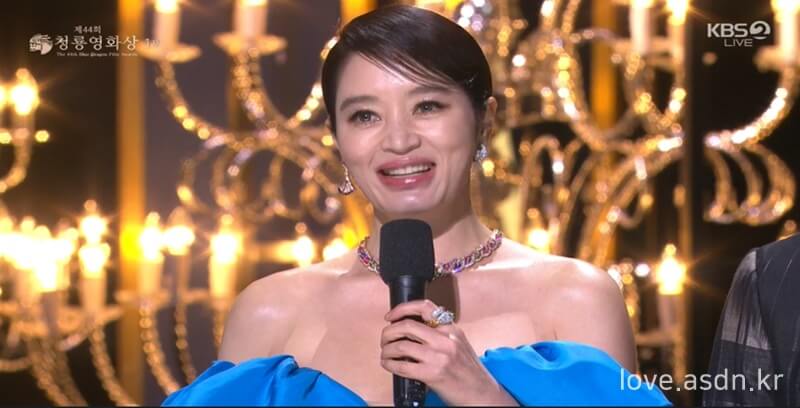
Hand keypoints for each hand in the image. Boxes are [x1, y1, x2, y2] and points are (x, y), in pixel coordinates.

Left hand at [379, 299, 517, 405]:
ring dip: (387, 349)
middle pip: (407, 325)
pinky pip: (402, 365)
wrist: (482, 394)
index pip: (424, 307)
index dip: (402, 308)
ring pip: (401, 345)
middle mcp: (445, 339)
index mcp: (451, 329)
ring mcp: (439, 356)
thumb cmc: (470, 372)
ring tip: (385, 353)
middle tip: (385, 338)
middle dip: (389, 331)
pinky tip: (388, 365)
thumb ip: (441, 335)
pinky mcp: (432, 374)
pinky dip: (390, 364)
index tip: (391, 316)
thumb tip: (412, 331)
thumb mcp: (460, 344)